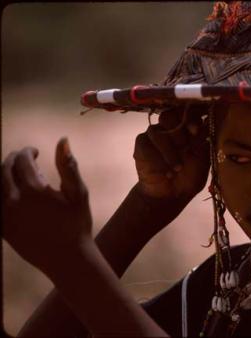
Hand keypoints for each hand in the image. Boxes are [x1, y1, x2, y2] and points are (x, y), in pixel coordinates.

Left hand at [2, 138, 91, 274]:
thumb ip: (68, 166)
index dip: (28, 151)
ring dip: (4, 175)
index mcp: (34, 189)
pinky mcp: (2, 228)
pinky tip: (11, 193)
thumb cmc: (77, 224)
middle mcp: (13, 200)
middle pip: (4, 169)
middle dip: (13, 160)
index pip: (22, 159)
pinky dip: (1, 193)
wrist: (67, 258)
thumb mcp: (78, 193)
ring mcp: (4, 215)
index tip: (35, 151)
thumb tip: (62, 140)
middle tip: (25, 159)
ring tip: (17, 175)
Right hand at [133, 104, 209, 201]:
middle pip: (169, 115)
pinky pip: (146, 144)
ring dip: (169, 152)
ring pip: (157, 132)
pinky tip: (166, 172)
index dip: (191, 116)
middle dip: (178, 132)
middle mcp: (170, 128)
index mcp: (187, 128)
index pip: (187, 111)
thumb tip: (212, 121)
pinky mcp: (141, 145)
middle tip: (185, 147)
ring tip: (178, 168)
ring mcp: (154, 135)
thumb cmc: (189, 176)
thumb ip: (204, 141)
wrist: (171, 195)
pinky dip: (157, 160)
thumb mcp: (202, 160)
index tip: (196, 130)